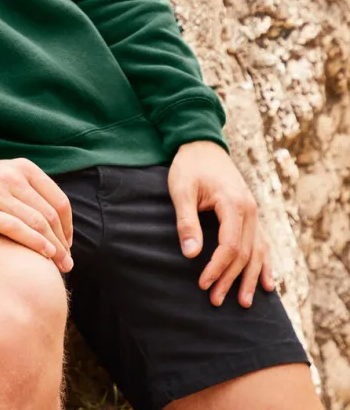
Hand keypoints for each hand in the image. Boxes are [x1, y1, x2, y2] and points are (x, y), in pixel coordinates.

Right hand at [0, 158, 74, 273]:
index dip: (68, 226)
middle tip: (67, 263)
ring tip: (59, 266)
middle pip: (49, 214)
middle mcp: (10, 176)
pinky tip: (44, 255)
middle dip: (63, 242)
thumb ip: (28, 193)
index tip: (67, 244)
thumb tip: (57, 223)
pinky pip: (15, 228)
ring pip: (36, 222)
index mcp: (21, 167)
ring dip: (53, 247)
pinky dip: (34, 243)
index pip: (58, 200)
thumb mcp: (4, 179)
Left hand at [167, 140, 275, 307]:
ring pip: (257, 251)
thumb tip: (191, 255)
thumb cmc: (188, 167)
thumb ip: (187, 221)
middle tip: (214, 300)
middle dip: (230, 279)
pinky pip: (262, 243)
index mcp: (234, 204)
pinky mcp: (250, 213)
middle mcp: (250, 210)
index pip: (230, 246)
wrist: (202, 145)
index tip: (202, 283)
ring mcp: (253, 212)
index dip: (217, 268)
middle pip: (244, 253)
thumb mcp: (181, 190)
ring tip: (243, 302)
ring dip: (250, 277)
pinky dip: (264, 264)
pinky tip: (266, 284)